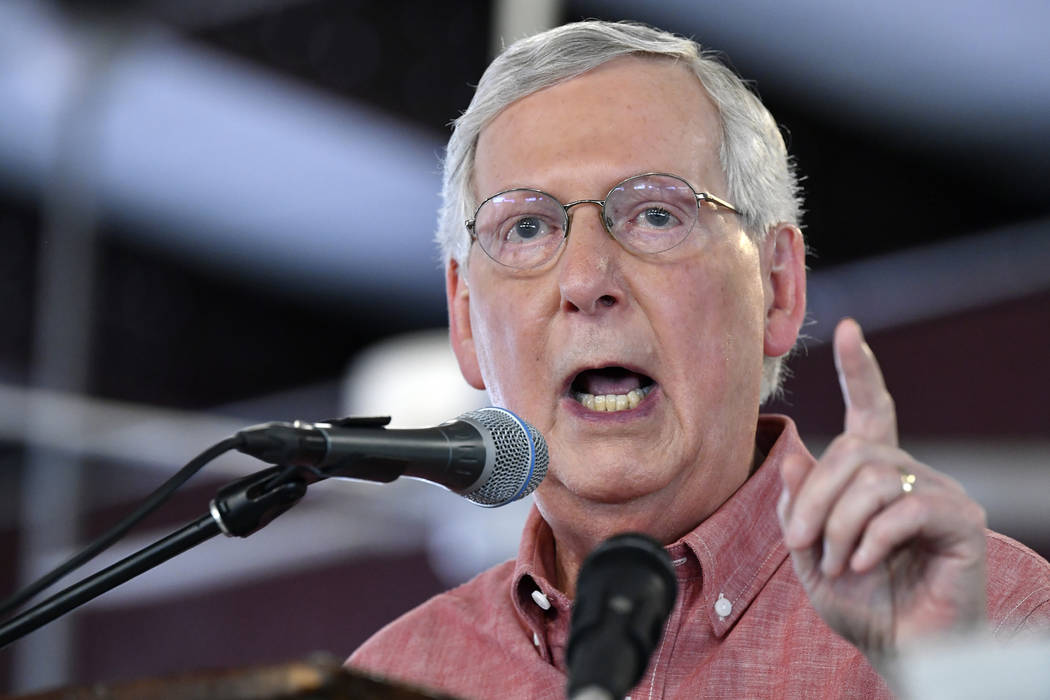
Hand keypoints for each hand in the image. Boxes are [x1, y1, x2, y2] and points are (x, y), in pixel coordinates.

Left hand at [777, 318, 986, 663]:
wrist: (899, 650)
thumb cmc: (859, 603)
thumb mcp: (809, 553)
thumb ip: (797, 507)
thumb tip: (793, 457)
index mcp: (875, 476)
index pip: (871, 410)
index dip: (858, 370)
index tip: (847, 329)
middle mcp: (911, 474)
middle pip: (853, 451)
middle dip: (813, 496)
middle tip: (799, 542)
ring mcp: (940, 494)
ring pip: (874, 478)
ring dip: (838, 523)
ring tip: (836, 563)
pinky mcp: (961, 522)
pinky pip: (907, 508)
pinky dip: (872, 538)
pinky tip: (861, 564)